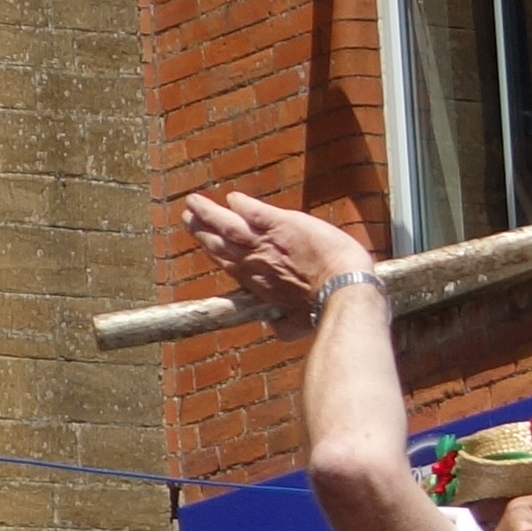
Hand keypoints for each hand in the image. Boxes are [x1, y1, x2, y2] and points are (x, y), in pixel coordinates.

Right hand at [177, 191, 375, 322]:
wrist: (342, 287)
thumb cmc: (324, 308)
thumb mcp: (299, 323)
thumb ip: (285, 325)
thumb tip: (275, 332)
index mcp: (257, 283)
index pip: (228, 264)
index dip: (213, 251)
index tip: (204, 242)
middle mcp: (255, 261)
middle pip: (221, 242)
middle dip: (202, 228)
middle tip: (188, 216)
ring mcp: (266, 242)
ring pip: (229, 225)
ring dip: (209, 213)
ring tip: (194, 202)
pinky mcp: (282, 223)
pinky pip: (255, 211)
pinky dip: (242, 205)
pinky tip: (233, 198)